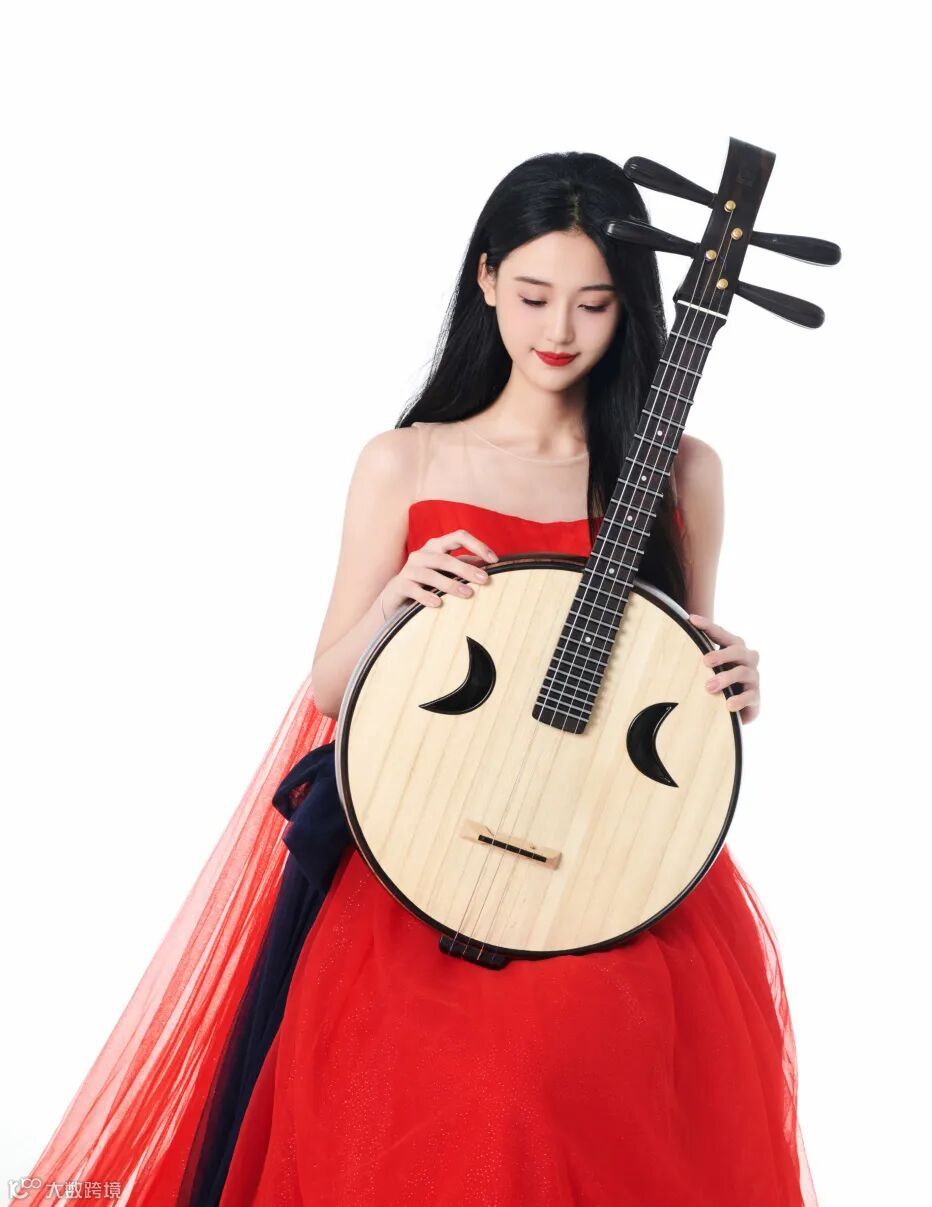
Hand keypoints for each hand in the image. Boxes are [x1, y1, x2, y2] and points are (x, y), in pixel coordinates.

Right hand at [381, 528, 498, 615]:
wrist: (396, 597)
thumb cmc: (428, 583)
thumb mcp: (447, 571)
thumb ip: (465, 565)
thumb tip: (490, 566)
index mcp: (436, 546)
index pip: (459, 536)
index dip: (478, 544)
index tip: (494, 560)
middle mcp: (422, 554)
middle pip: (445, 557)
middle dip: (466, 569)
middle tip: (484, 580)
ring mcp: (409, 569)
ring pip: (430, 574)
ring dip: (450, 584)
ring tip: (468, 594)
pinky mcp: (399, 585)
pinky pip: (413, 589)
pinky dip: (426, 596)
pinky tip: (438, 603)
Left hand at [688, 614, 760, 724]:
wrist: (739, 706)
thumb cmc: (721, 680)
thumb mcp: (711, 666)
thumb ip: (699, 655)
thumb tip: (671, 644)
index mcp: (734, 647)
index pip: (721, 634)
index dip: (708, 626)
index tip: (691, 620)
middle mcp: (747, 659)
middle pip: (737, 651)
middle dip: (721, 655)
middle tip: (705, 661)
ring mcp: (753, 677)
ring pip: (743, 672)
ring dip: (725, 678)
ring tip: (708, 687)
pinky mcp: (755, 696)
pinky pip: (750, 696)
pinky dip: (739, 700)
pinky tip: (728, 704)